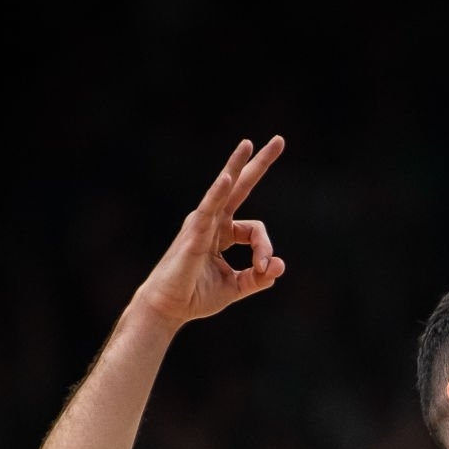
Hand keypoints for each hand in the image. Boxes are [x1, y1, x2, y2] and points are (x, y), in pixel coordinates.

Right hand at [130, 136, 286, 329]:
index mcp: (222, 233)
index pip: (255, 229)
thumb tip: (280, 266)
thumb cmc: (196, 296)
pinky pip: (208, 210)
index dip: (265, 249)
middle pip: (240, 186)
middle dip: (258, 164)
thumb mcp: (236, 287)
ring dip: (236, 166)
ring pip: (223, 190)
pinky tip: (227, 178)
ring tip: (248, 144)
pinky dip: (217, 194)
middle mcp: (212, 222)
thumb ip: (259, 278)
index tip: (264, 268)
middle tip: (278, 140)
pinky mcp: (193, 235)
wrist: (169, 308)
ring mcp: (201, 224)